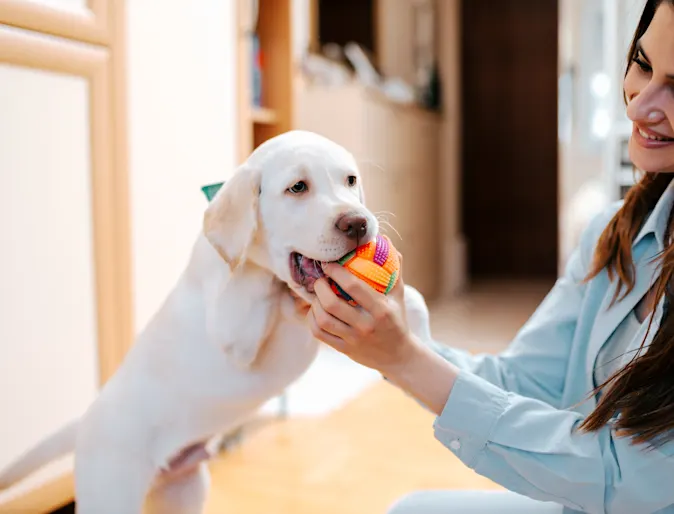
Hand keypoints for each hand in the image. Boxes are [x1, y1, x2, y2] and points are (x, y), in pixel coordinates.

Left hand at [307, 257, 419, 376]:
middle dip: (320, 287)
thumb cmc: (397, 320)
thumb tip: (386, 242)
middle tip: (320, 279)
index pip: (353, 286)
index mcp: (381, 310)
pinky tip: (316, 310)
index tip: (328, 264)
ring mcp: (353, 339)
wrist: (398, 356)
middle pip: (331, 304)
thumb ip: (394, 269)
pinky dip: (312, 319)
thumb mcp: (399, 295)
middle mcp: (366, 325)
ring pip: (323, 319)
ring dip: (315, 303)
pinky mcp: (344, 350)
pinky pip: (319, 333)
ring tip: (317, 294)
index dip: (336, 272)